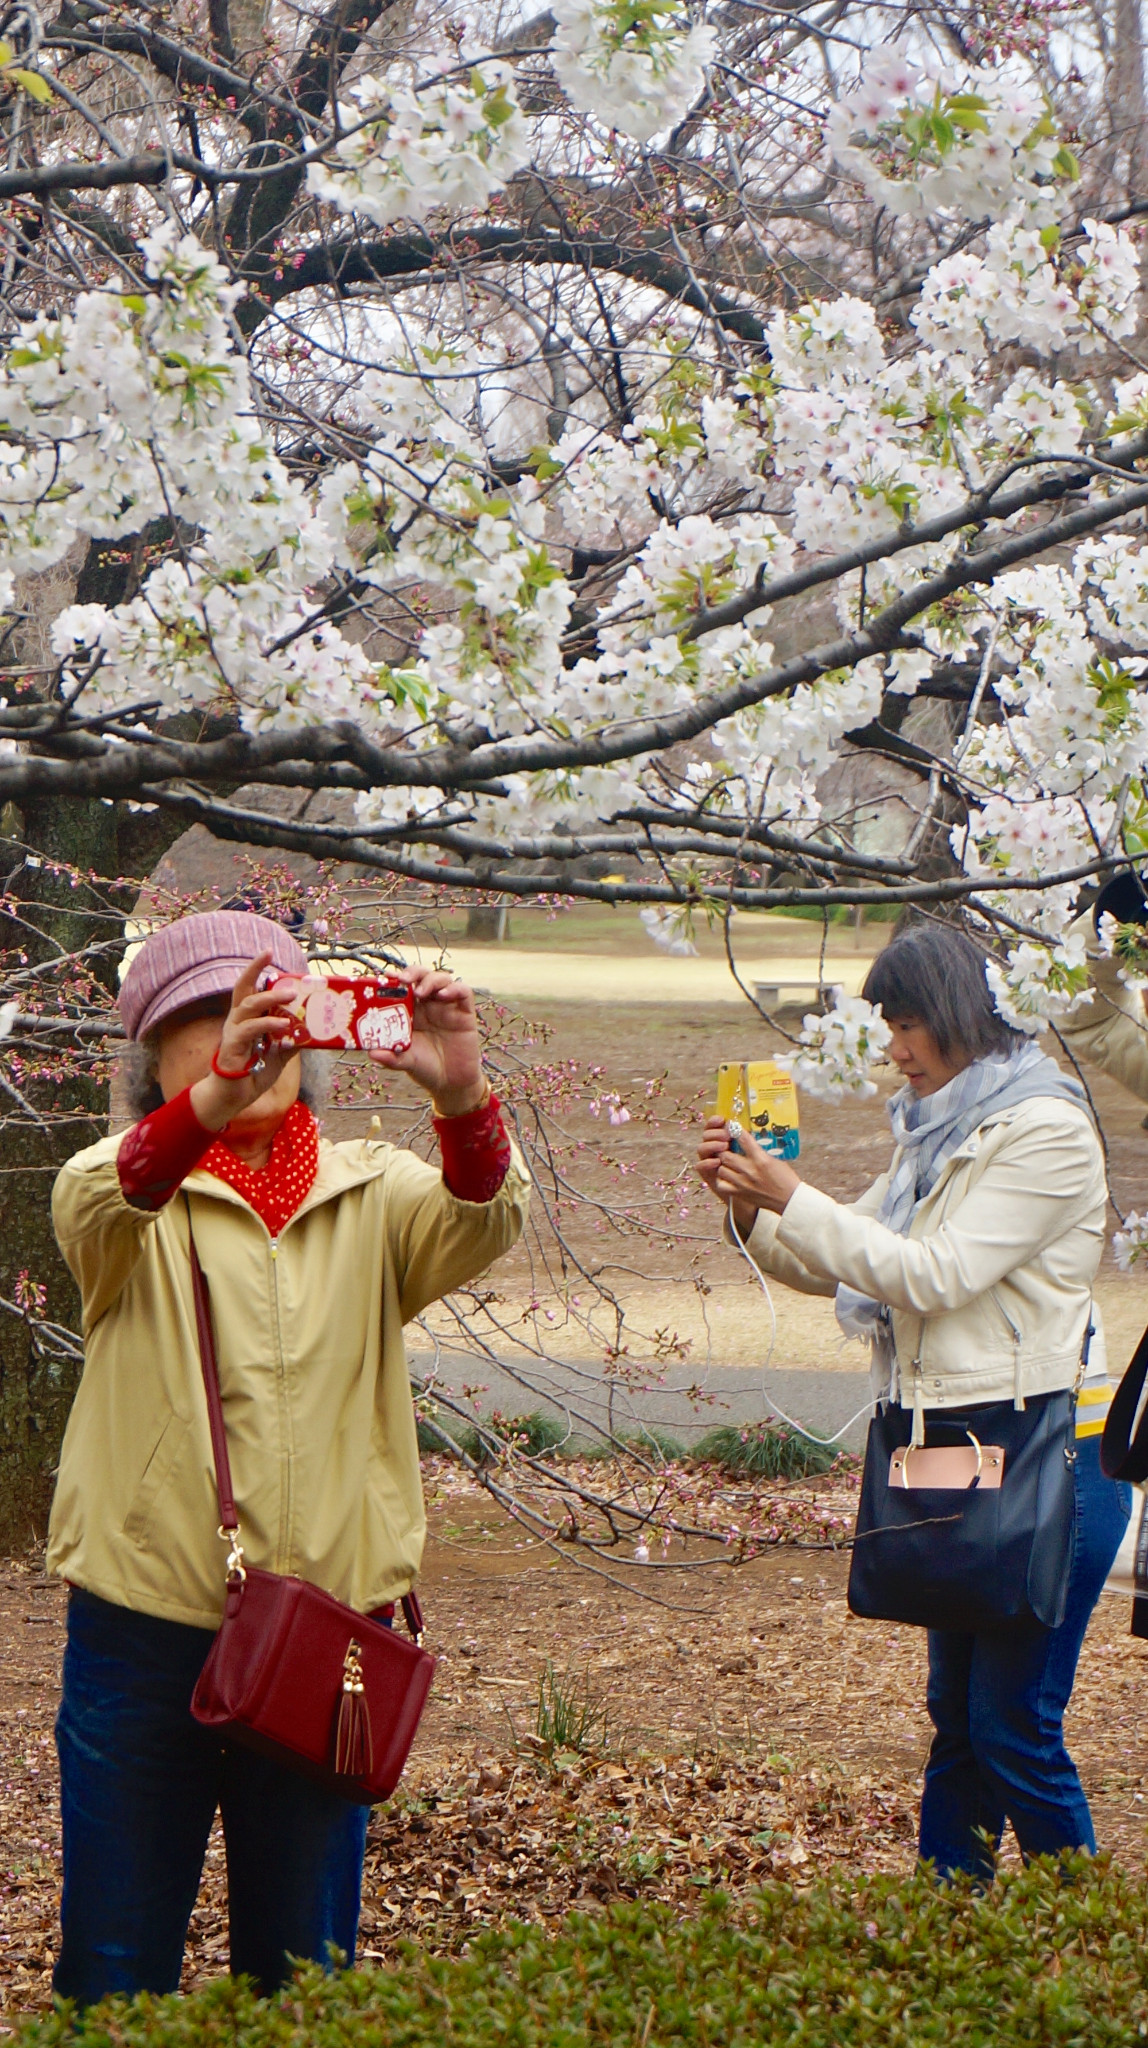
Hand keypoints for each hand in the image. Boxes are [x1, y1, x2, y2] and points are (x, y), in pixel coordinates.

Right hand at [190, 952, 298, 1132]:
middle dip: (254, 969)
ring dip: (270, 998)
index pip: (250, 988)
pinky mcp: (232, 1047)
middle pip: (242, 988)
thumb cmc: (252, 1074)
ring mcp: (233, 1032)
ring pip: (248, 1005)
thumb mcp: (279, 1055)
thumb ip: (292, 1041)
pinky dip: (268, 1025)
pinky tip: (283, 1025)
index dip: (257, 969)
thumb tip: (313, 1031)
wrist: (232, 1099)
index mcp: (247, 1019)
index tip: (268, 951)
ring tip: (291, 995)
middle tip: (273, 959)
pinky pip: (250, 1030)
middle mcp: (237, 1021)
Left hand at [367, 965, 485, 1115]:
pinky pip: (464, 992)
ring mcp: (447, 1007)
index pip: (402, 987)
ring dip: (430, 979)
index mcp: (411, 1011)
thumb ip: (391, 1058)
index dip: (394, 979)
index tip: (384, 978)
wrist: (451, 1083)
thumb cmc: (426, 1068)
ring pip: (442, 979)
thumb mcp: (405, 1062)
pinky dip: (454, 988)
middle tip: (402, 980)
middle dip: (412, 972)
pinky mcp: (465, 1013)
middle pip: (422, 976)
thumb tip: (372, 1052)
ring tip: (420, 992)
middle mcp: (429, 1005)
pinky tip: (444, 995)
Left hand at [696, 1115, 801, 1233]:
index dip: (733, 1129)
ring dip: (722, 1163)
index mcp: (761, 1159)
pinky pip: (721, 1184)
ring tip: (727, 1161)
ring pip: (721, 1168)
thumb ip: (760, 1149)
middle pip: (725, 1154)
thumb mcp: (776, 1159)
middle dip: (723, 1148)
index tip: (730, 1125)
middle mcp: (750, 1171)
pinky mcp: (740, 1194)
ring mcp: (743, 1183)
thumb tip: (746, 1137)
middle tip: (724, 1146)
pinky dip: (722, 1178)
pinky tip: (728, 1175)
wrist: (789, 1199)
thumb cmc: (785, 1177)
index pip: (743, 1139)